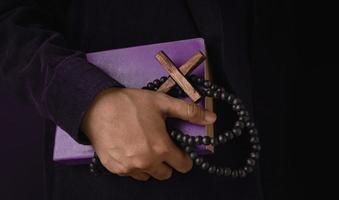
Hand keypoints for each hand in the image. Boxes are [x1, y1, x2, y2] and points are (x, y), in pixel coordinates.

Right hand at [81, 88, 215, 180]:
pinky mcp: (116, 169)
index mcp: (161, 148)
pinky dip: (134, 165)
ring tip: (143, 147)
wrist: (97, 107)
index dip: (184, 158)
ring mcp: (130, 168)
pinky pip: (131, 174)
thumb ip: (188, 112)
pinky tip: (130, 149)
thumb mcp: (162, 103)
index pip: (183, 166)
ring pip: (148, 175)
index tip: (179, 152)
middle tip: (159, 147)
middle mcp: (147, 162)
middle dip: (167, 163)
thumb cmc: (131, 104)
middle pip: (166, 174)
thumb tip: (212, 117)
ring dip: (150, 166)